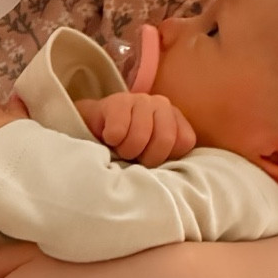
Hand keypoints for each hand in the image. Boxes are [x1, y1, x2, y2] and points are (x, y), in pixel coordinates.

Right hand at [78, 92, 195, 166]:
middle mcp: (162, 104)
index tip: (150, 158)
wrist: (92, 130)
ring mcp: (140, 100)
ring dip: (126, 150)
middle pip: (165, 140)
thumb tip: (178, 178)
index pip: (185, 141)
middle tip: (133, 156)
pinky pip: (118, 131)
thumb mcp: (153, 156)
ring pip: (140, 138)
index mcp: (175, 119)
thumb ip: (170, 161)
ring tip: (119, 147)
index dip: (166, 157)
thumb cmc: (127, 148)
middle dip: (146, 157)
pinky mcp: (116, 101)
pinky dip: (111, 141)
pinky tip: (108, 137)